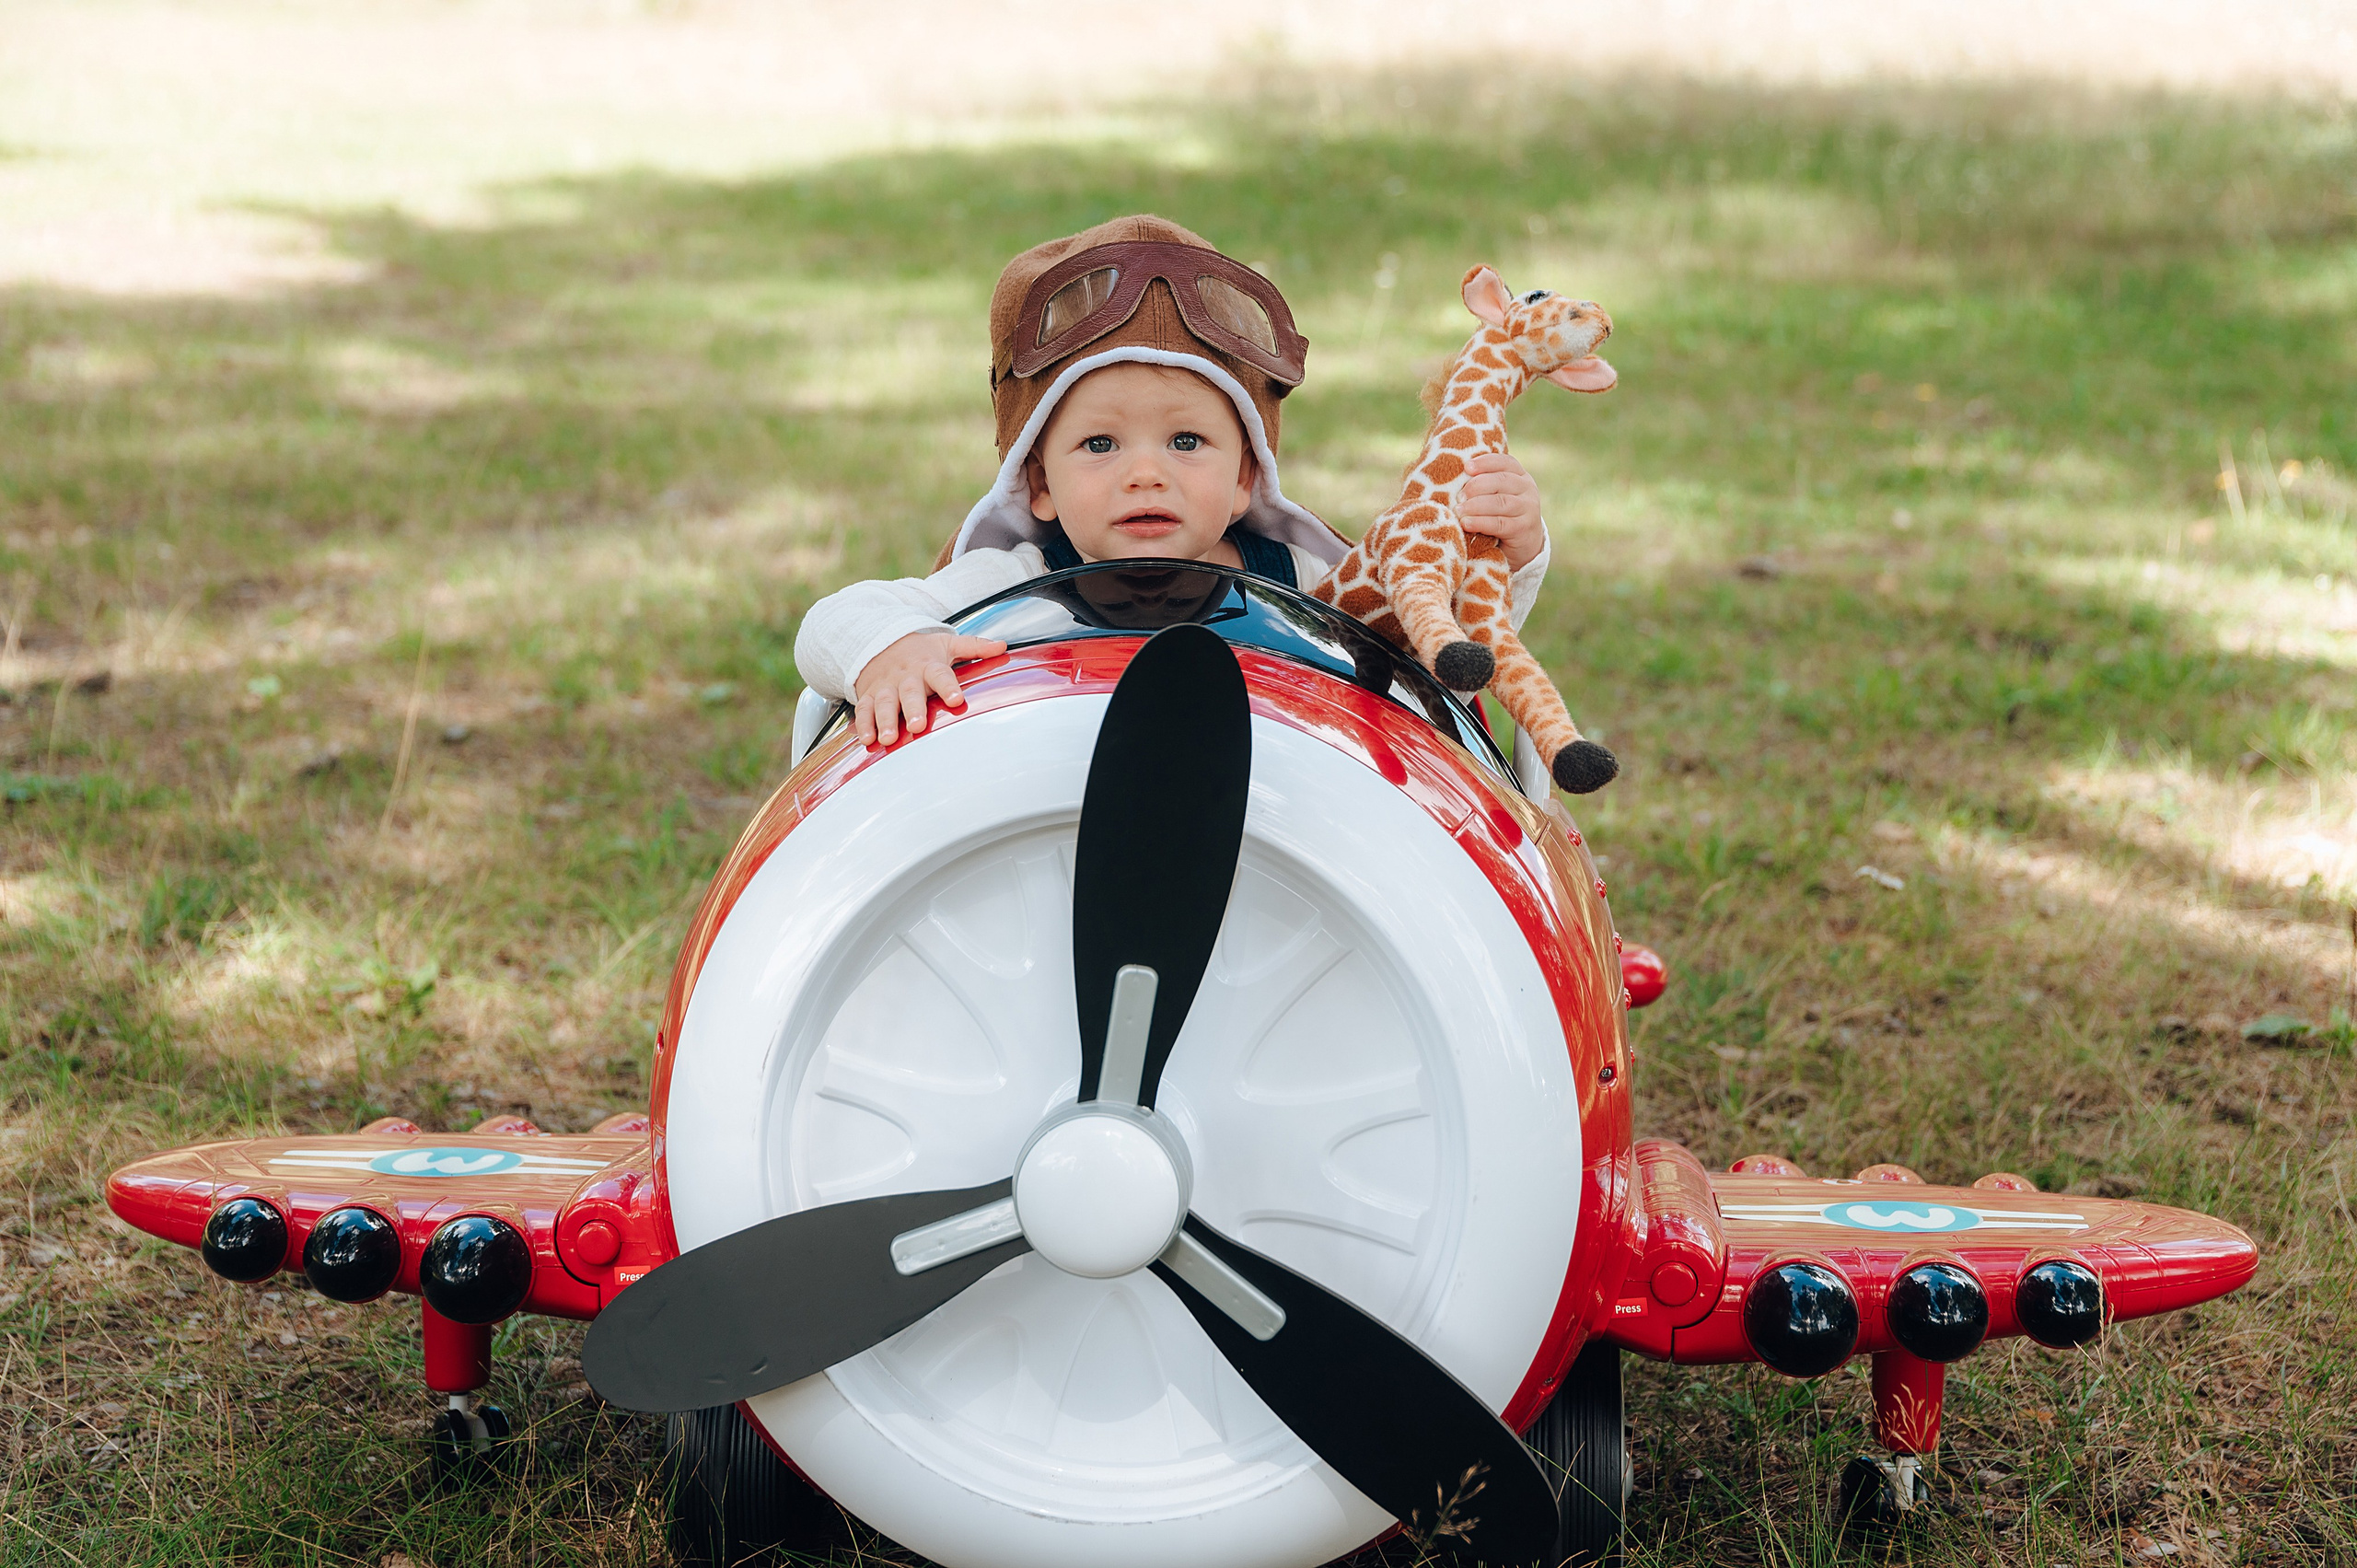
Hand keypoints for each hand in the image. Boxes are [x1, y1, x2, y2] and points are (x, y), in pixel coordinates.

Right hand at [852, 632, 1007, 745]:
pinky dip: (864, 725)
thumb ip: (974, 647)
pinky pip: (864, 709)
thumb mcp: (947, 644)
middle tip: (917, 726)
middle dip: (912, 709)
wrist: (881, 641)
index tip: (956, 700)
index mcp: (928, 665)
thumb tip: (1003, 647)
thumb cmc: (921, 650)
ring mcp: (886, 686)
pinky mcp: (869, 695)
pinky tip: (867, 740)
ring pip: (885, 703)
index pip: (940, 675)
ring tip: (888, 738)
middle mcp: (906, 676)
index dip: (948, 686)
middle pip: (909, 692)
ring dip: (885, 720)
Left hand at [1456, 452, 1546, 570]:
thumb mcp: (1496, 496)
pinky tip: (1466, 523)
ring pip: (1500, 502)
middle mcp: (1527, 488)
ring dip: (1475, 505)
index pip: (1505, 462)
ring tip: (1459, 511)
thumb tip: (1454, 477)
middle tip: (1458, 496)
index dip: (1485, 462)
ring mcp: (1528, 508)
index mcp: (1520, 475)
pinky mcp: (1523, 528)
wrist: (1524, 545)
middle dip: (1476, 486)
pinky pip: (1500, 523)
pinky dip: (1481, 522)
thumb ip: (1484, 485)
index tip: (1466, 467)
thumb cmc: (1501, 515)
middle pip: (1501, 481)